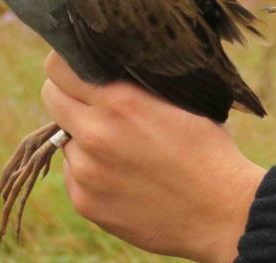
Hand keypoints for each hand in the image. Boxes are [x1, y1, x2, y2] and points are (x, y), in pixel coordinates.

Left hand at [41, 51, 265, 262]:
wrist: (223, 211)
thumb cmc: (208, 148)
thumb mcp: (178, 100)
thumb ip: (135, 83)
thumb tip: (107, 63)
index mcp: (119, 101)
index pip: (58, 67)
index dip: (68, 64)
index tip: (79, 66)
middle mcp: (95, 133)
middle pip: (52, 98)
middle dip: (69, 95)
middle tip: (94, 101)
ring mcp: (86, 172)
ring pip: (64, 138)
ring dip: (83, 136)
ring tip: (123, 147)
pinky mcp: (85, 203)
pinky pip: (74, 173)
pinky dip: (91, 169)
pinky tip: (125, 175)